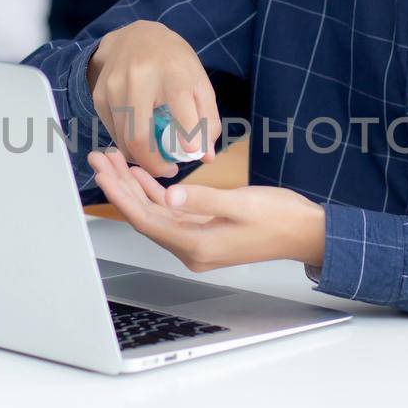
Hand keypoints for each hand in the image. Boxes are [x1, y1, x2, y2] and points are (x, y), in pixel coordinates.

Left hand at [86, 151, 324, 271]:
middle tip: (101, 159)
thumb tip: (170, 195)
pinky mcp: (203, 232)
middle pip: (144, 217)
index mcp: (196, 245)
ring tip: (115, 161)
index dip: (120, 195)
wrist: (306, 232)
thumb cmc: (280, 218)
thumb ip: (204, 200)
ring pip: (154, 214)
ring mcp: (196, 242)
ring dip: (134, 188)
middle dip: (120, 187)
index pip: (145, 219)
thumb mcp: (242, 204)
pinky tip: (143, 175)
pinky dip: (155, 194)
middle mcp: (191, 249)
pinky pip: (170, 213)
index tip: (103, 172)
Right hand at [88, 20, 220, 177]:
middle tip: (168, 171)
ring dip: (140, 158)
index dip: (186, 131)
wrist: (136, 38)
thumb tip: (206, 156)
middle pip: (140, 135)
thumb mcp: (199, 82)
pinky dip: (127, 144)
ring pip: (123, 139)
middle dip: (154, 164)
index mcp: (173, 72)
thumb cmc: (174, 64)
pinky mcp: (100, 96)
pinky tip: (139, 141)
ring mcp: (115, 87)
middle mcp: (140, 78)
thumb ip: (207, 119)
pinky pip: (113, 132)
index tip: (190, 153)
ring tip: (156, 159)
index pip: (179, 104)